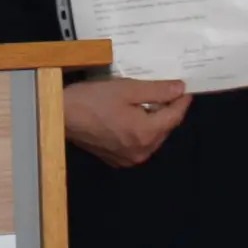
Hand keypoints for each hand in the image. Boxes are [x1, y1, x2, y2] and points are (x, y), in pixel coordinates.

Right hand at [63, 78, 191, 167]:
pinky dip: (141, 131)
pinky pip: (138, 145)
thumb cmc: (93, 99)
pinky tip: (133, 117)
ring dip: (155, 122)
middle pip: (165, 129)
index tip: (186, 89)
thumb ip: (157, 90)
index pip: (174, 117)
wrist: (61, 115)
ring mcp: (128, 158)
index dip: (182, 102)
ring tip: (149, 103)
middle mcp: (141, 151)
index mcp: (146, 134)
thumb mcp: (127, 88)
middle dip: (168, 111)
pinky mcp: (116, 159)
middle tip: (167, 92)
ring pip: (152, 138)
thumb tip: (180, 89)